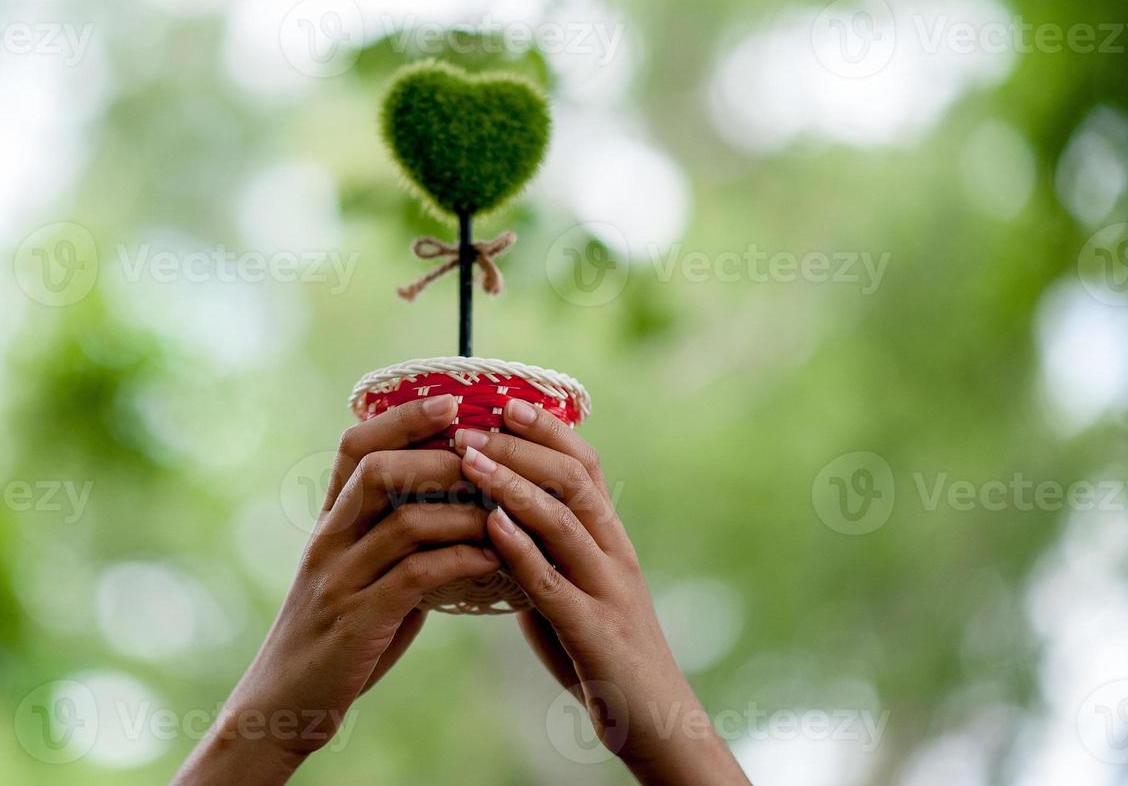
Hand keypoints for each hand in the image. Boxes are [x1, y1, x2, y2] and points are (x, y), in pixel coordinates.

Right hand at [173, 394, 496, 784]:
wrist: (289, 699)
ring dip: (462, 511)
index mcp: (330, 521)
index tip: (452, 400)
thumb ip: (397, 538)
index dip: (403, 417)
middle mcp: (329, 540)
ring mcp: (341, 579)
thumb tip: (459, 504)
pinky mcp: (358, 620)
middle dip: (439, 455)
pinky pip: (416, 576)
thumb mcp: (360, 572)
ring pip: (403, 521)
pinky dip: (461, 560)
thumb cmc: (338, 632)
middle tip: (490, 454)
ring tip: (505, 509)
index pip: (356, 446)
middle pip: (377, 470)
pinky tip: (493, 559)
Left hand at [454, 400, 749, 784]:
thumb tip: (496, 530)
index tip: (504, 399)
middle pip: (575, 478)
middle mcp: (615, 555)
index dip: (547, 429)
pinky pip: (553, 583)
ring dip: (513, 483)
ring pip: (564, 520)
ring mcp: (608, 592)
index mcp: (611, 542)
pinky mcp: (595, 633)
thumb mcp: (574, 598)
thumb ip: (542, 562)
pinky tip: (490, 526)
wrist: (658, 728)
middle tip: (473, 421)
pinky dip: (520, 549)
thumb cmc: (607, 660)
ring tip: (469, 458)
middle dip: (522, 444)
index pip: (585, 466)